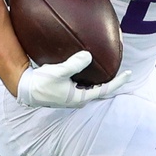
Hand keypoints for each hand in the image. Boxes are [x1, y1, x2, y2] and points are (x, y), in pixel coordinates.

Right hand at [15, 50, 131, 108]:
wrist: (26, 89)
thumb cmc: (41, 82)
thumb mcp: (58, 72)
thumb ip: (73, 64)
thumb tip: (88, 56)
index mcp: (80, 97)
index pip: (105, 90)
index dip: (118, 82)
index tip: (129, 73)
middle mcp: (78, 99)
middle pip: (101, 90)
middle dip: (113, 81)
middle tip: (123, 71)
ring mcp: (73, 96)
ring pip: (93, 88)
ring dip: (102, 80)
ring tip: (110, 69)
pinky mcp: (67, 92)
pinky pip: (85, 85)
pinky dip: (92, 78)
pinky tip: (91, 69)